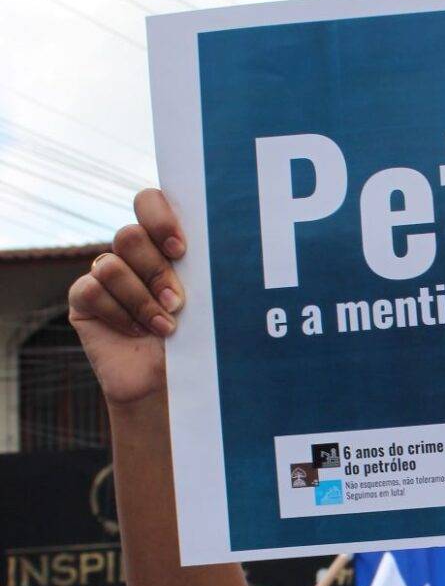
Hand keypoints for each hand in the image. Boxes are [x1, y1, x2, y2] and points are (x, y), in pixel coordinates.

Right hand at [67, 189, 187, 407]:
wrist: (169, 383)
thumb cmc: (195, 340)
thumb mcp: (206, 303)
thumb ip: (203, 273)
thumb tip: (220, 248)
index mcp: (163, 242)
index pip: (149, 202)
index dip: (159, 218)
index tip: (181, 250)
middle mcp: (132, 253)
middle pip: (129, 236)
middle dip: (156, 272)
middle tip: (178, 302)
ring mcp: (105, 274)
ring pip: (111, 265)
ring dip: (141, 300)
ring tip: (166, 328)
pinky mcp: (85, 299)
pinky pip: (91, 290)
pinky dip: (118, 313)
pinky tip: (136, 331)